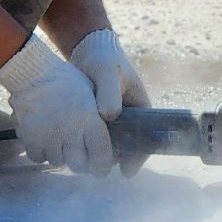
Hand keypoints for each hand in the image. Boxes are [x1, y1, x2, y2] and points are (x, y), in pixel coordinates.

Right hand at [0, 36, 114, 175]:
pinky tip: (43, 139)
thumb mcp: (91, 94)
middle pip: (79, 164)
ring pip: (58, 161)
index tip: (101, 168)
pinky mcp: (32, 139)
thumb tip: (108, 137)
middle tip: (78, 156)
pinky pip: (39, 157)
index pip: (101, 155)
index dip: (102, 165)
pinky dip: (41, 152)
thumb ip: (100, 118)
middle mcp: (71, 132)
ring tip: (59, 141)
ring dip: (60, 155)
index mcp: (90, 121)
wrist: (34, 74)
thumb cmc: (67, 81)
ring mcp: (50, 137)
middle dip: (80, 162)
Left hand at [71, 29, 150, 175]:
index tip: (127, 172)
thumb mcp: (108, 73)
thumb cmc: (104, 60)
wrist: (87, 50)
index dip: (138, 157)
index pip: (145, 139)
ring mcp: (112, 119)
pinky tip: (76, 151)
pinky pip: (94, 138)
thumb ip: (109, 93)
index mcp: (141, 108)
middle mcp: (129, 118)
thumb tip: (109, 116)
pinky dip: (88, 145)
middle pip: (126, 146)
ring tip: (87, 163)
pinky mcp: (95, 119)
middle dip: (115, 160)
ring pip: (109, 144)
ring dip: (100, 154)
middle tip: (100, 170)